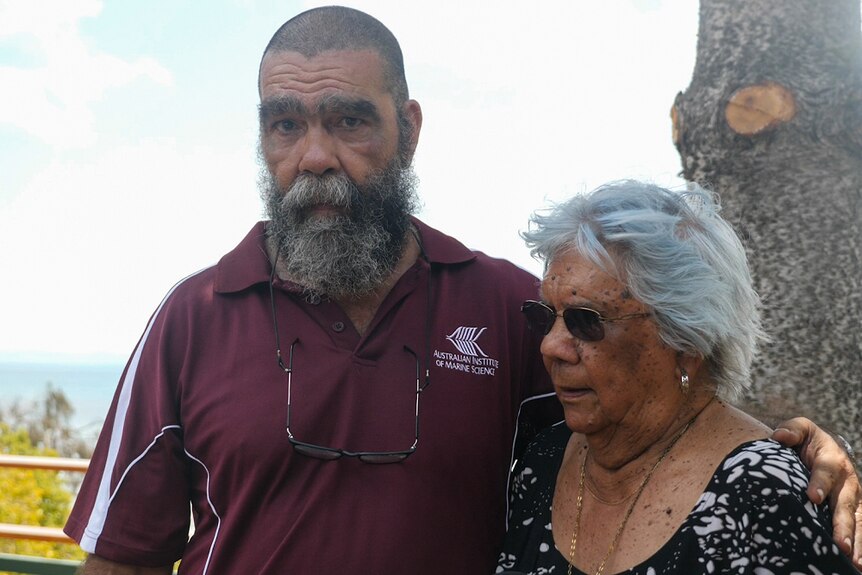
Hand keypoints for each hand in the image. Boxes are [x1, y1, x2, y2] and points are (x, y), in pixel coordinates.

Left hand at [773, 417, 861, 567]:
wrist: (824, 448)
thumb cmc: (807, 442)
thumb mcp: (801, 429)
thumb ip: (792, 430)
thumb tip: (780, 436)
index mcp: (832, 459)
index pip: (825, 471)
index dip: (819, 483)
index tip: (812, 497)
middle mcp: (847, 481)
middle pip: (844, 503)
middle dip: (842, 524)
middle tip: (838, 543)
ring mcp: (853, 498)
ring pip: (856, 520)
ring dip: (855, 540)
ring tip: (850, 559)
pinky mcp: (855, 511)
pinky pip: (860, 529)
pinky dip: (860, 546)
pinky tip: (855, 564)